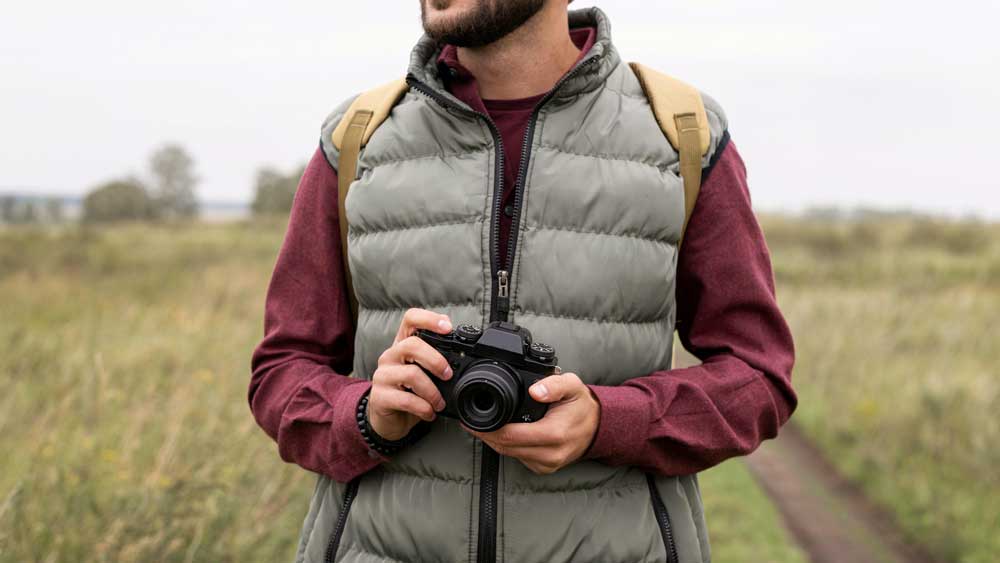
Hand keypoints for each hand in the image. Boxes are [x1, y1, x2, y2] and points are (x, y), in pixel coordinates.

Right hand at [368, 308, 453, 440]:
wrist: (389, 419)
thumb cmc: (410, 392)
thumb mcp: (424, 372)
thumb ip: (437, 359)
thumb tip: (462, 353)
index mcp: (403, 344)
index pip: (410, 319)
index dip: (429, 319)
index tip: (448, 328)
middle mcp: (390, 356)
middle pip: (412, 345)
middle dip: (436, 360)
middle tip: (448, 375)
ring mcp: (382, 376)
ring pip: (411, 374)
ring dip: (432, 392)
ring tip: (439, 403)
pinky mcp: (379, 397)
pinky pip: (406, 400)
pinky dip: (424, 408)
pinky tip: (429, 412)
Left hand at [466, 372, 600, 474]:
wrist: (597, 427)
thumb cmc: (581, 405)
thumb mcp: (572, 386)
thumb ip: (554, 384)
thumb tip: (535, 390)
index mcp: (554, 434)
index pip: (511, 436)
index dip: (487, 429)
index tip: (472, 420)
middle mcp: (550, 453)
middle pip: (505, 447)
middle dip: (485, 435)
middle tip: (470, 422)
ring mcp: (547, 464)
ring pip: (509, 455)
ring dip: (493, 441)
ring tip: (480, 426)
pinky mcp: (544, 468)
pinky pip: (518, 458)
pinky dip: (506, 447)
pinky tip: (500, 434)